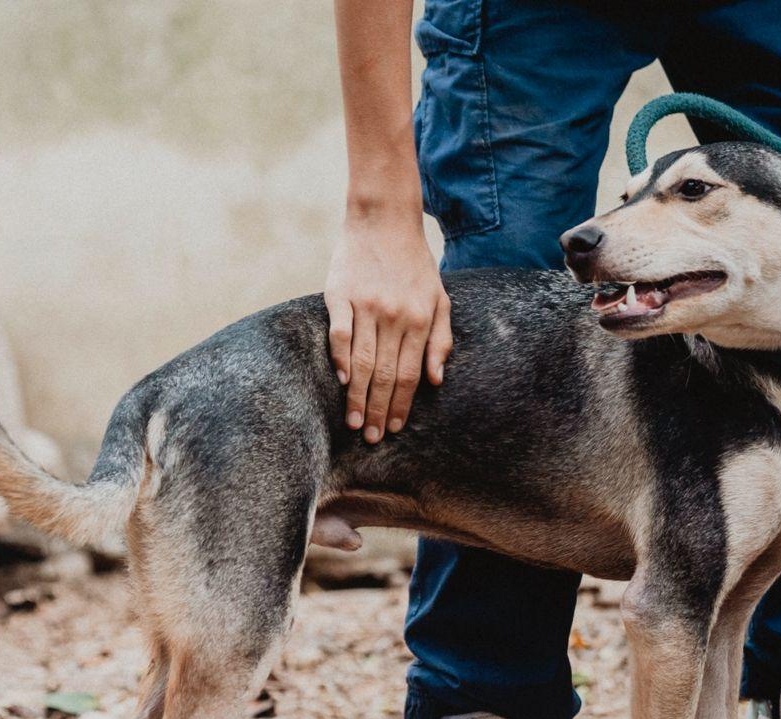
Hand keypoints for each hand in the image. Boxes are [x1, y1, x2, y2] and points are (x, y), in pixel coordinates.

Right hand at [324, 206, 451, 442]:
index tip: (393, 428)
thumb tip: (435, 379)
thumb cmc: (415, 265)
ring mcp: (366, 306)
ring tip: (354, 422)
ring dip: (357, 396)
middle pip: (384, 375)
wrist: (384, 219)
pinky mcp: (340, 295)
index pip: (409, 375)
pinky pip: (339, 334)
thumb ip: (441, 340)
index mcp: (420, 320)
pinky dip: (339, 360)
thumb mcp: (440, 299)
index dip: (401, 406)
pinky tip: (341, 382)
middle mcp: (395, 316)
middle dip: (378, 410)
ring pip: (361, 362)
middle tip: (371, 437)